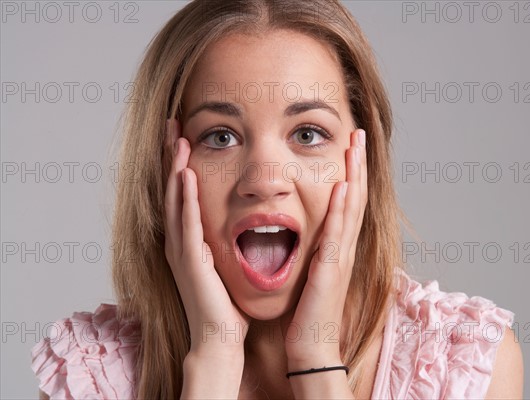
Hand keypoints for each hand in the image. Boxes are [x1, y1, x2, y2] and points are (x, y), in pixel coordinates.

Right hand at [163, 119, 247, 396]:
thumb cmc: (224, 301)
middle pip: (170, 188)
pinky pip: (187, 223)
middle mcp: (178, 240)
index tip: (182, 133)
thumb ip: (220, 239)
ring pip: (175, 200)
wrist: (219, 336)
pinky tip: (186, 175)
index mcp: (187, 238)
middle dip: (169, 155)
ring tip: (176, 138)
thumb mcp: (221, 261)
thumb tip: (236, 219)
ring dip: (174, 168)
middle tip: (171, 123)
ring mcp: (181, 249)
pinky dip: (185, 198)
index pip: (180, 192)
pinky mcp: (191, 260)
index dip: (177, 162)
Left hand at [283, 129, 366, 391]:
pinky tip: (343, 186)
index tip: (348, 146)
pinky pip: (337, 233)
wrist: (310, 344)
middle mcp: (343, 246)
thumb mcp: (309, 272)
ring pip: (351, 207)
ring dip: (354, 175)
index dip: (350, 172)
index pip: (347, 202)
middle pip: (355, 196)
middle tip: (357, 133)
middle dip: (357, 164)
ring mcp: (340, 256)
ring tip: (355, 146)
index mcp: (336, 246)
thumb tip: (304, 231)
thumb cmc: (307, 311)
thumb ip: (312, 250)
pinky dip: (342, 208)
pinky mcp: (331, 268)